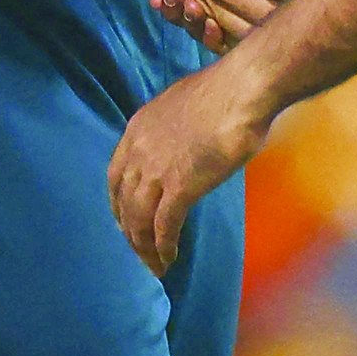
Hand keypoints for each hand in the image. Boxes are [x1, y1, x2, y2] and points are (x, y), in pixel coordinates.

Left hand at [109, 56, 274, 274]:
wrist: (241, 89)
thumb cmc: (222, 91)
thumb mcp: (180, 105)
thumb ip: (171, 127)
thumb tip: (182, 140)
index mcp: (137, 128)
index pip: (115, 175)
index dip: (118, 202)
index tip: (124, 219)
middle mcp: (138, 151)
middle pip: (123, 201)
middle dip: (128, 230)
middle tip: (139, 250)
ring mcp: (156, 170)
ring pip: (139, 219)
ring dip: (144, 247)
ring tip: (154, 265)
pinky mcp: (180, 187)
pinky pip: (164, 226)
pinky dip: (164, 246)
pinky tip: (169, 258)